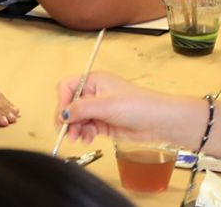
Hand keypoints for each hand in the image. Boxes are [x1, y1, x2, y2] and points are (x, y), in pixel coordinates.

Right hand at [57, 71, 179, 144]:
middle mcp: (94, 94)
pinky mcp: (103, 123)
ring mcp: (99, 109)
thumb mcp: (106, 105)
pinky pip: (86, 128)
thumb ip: (82, 108)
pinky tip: (87, 139)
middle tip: (68, 132)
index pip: (67, 88)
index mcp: (94, 81)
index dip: (62, 101)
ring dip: (75, 129)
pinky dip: (84, 134)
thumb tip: (63, 114)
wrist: (158, 121)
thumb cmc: (138, 105)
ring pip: (77, 119)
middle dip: (68, 119)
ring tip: (78, 138)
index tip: (63, 117)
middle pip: (70, 105)